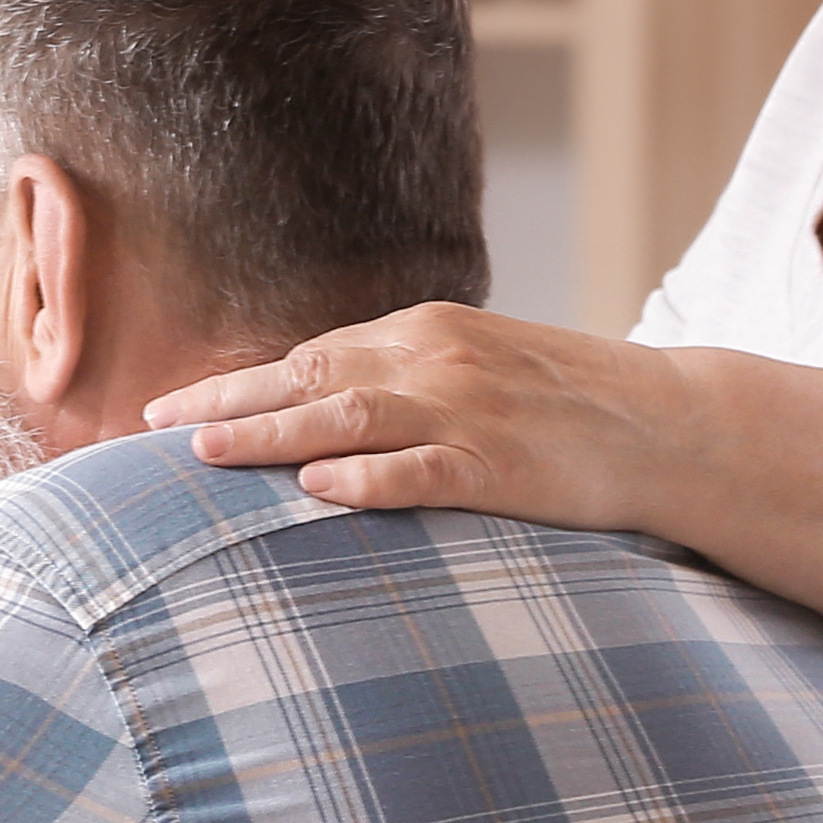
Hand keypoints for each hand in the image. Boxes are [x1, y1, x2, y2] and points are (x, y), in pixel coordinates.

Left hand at [146, 303, 694, 526]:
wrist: (670, 422)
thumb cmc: (563, 401)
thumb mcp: (475, 365)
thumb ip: (398, 377)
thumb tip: (310, 403)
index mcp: (425, 332)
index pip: (308, 357)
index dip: (234, 384)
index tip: (166, 409)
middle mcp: (437, 361)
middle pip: (310, 377)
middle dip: (227, 404)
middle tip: (152, 430)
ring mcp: (470, 412)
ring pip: (351, 416)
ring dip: (273, 434)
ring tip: (205, 452)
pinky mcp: (503, 465)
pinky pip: (425, 471)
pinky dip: (370, 478)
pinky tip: (318, 490)